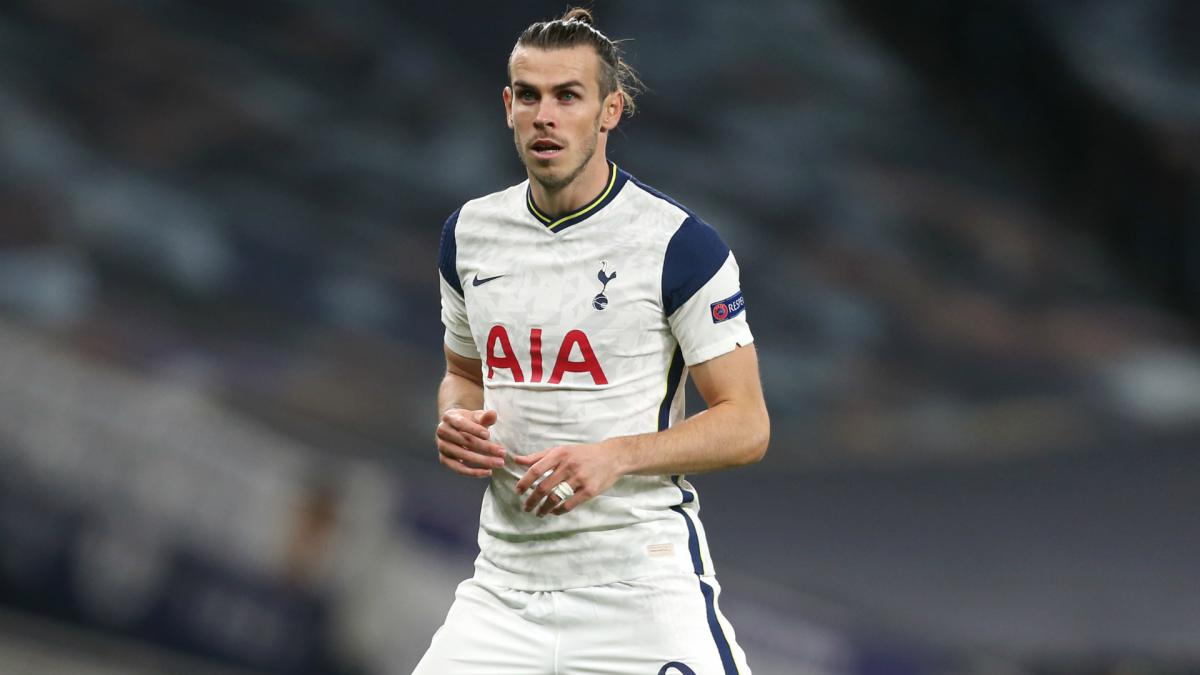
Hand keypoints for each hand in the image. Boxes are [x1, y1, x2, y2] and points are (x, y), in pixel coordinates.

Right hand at [436, 409, 504, 477]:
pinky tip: (488, 472)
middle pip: (465, 441)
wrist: (455, 429)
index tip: (489, 435)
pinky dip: (474, 472)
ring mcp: (442, 446)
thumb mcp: (476, 416)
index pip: (461, 423)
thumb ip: (484, 416)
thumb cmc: (469, 421)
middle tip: (503, 453)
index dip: (474, 429)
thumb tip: (493, 414)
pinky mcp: (444, 460)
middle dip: (486, 447)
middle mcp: (442, 431)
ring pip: (463, 456)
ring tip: (500, 463)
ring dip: (483, 461)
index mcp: (449, 417)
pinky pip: (459, 469)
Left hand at [513, 441, 627, 516]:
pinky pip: (570, 504)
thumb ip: (538, 456)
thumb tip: (516, 460)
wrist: (612, 457)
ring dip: (543, 508)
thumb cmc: (583, 453)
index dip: (525, 482)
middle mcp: (569, 466)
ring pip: (555, 498)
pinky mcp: (590, 490)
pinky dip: (559, 511)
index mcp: (560, 454)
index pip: (536, 469)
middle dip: (532, 500)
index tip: (518, 491)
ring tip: (538, 513)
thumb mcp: (561, 450)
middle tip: (526, 507)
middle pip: (544, 487)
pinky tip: (554, 512)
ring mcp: (580, 479)